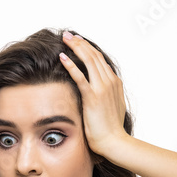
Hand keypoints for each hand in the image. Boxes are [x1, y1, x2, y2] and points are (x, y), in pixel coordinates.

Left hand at [59, 30, 128, 159]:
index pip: (99, 59)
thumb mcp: (112, 107)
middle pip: (93, 55)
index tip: (77, 41)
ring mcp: (102, 88)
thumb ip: (107, 95)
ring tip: (65, 39)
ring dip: (76, 48)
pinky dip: (71, 65)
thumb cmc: (110, 129)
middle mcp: (109, 81)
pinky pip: (80, 77)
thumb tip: (101, 91)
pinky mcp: (93, 97)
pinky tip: (62, 57)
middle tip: (68, 34)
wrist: (114, 142)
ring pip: (88, 61)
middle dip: (80, 43)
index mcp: (114, 82)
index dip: (87, 48)